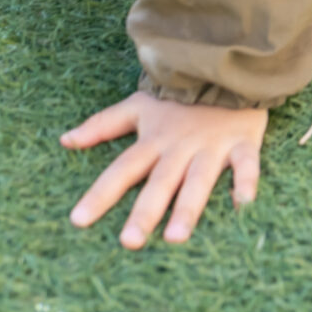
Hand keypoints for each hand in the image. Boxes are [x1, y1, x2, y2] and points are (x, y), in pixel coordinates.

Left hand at [62, 92, 266, 247]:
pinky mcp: (243, 143)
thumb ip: (103, 124)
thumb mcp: (138, 105)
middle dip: (145, 212)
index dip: (100, 194)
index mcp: (153, 140)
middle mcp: (180, 148)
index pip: (121, 170)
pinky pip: (247, 164)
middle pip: (159, 183)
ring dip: (188, 208)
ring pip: (198, 180)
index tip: (79, 220)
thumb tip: (65, 140)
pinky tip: (242, 204)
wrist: (226, 68)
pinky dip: (246, 181)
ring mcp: (212, 147)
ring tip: (176, 238)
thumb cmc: (180, 96)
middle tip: (129, 242)